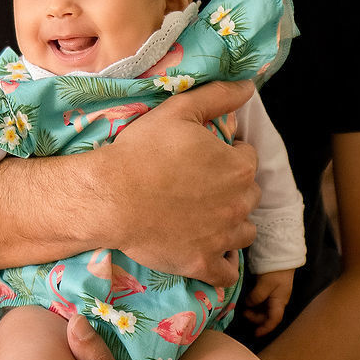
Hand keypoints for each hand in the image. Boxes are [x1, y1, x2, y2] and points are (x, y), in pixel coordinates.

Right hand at [101, 80, 259, 286]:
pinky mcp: (203, 264)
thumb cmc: (141, 151)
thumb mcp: (178, 111)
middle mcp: (239, 203)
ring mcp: (222, 237)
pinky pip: (227, 273)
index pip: (247, 158)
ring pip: (244, 233)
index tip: (206, 159)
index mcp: (238, 166)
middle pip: (249, 195)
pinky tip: (209, 254)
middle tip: (201, 187)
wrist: (110, 197)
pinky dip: (222, 265)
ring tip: (206, 220)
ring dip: (232, 225)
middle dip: (232, 190)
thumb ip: (218, 96)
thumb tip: (249, 86)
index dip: (228, 156)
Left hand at [242, 269, 294, 336]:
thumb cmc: (275, 270)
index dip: (265, 328)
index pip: (274, 320)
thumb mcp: (265, 284)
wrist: (282, 255)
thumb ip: (256, 296)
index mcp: (280, 301)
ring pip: (265, 309)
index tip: (256, 334)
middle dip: (256, 318)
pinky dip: (255, 304)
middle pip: (268, 316)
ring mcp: (275, 294)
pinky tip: (248, 301)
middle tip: (244, 314)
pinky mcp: (271, 288)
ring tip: (244, 308)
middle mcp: (278, 300)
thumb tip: (248, 305)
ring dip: (255, 311)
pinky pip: (263, 301)